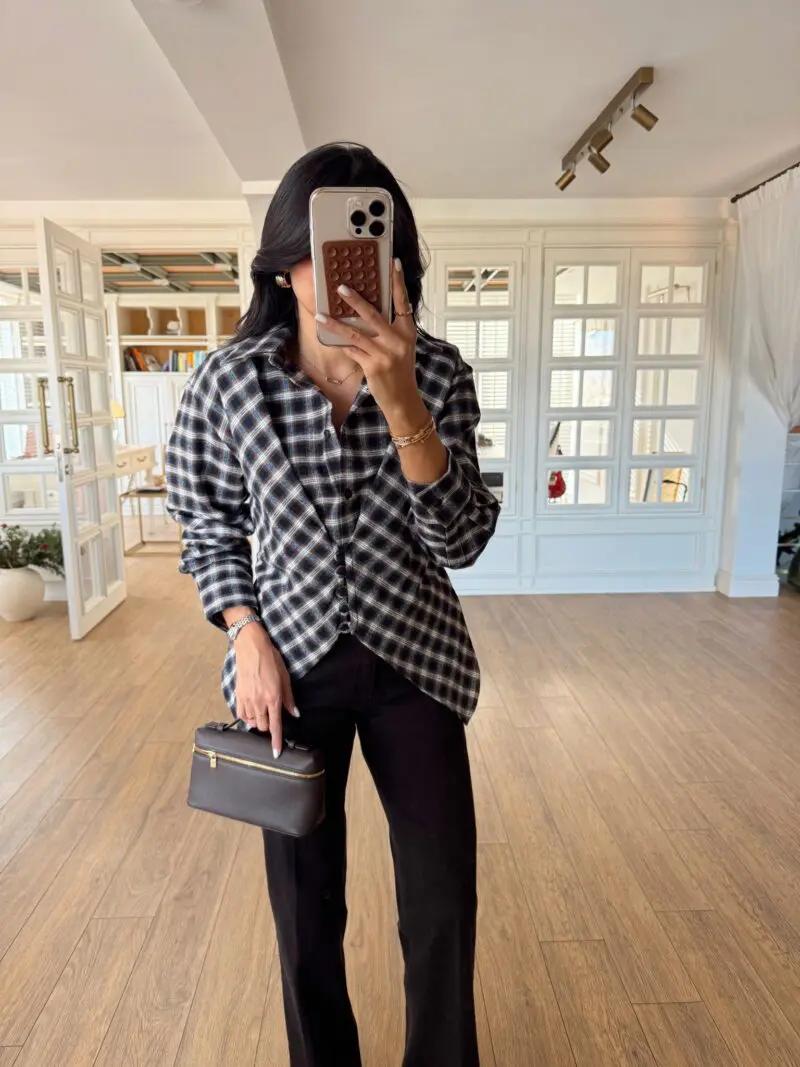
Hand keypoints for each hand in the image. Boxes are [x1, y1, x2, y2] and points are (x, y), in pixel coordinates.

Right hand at [233, 624, 298, 757]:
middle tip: (272, 717)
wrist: (252, 648)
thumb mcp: (285, 678)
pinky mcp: (238, 695)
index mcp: (273, 698)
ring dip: (258, 722)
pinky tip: (252, 712)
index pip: (275, 726)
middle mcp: (259, 702)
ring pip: (252, 722)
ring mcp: (247, 699)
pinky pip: (241, 715)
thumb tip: (295, 714)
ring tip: (263, 712)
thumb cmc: (271, 660)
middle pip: (263, 727)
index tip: (276, 753)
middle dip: (268, 727)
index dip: (276, 741)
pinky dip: (247, 717)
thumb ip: (289, 699)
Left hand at [316, 259, 428, 433]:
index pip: (402, 302)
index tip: (392, 263)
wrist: (403, 400)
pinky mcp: (373, 366)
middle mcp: (398, 340)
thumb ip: (388, 330)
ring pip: (355, 333)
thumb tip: (365, 312)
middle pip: (373, 314)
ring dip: (336, 324)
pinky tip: (329, 337)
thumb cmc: (400, 372)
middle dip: (355, 299)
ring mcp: (385, 353)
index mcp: (407, 331)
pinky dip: (340, 344)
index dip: (397, 282)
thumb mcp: (400, 348)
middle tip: (340, 287)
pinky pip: (352, 350)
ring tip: (321, 315)